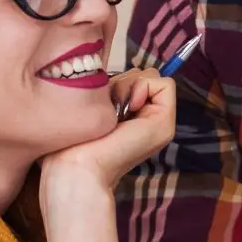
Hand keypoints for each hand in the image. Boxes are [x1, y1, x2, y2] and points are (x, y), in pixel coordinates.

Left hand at [40, 69, 175, 195]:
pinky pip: (165, 83)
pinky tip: (127, 108)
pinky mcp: (165, 123)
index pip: (135, 78)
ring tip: (114, 112)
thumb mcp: (92, 108)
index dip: (119, 81)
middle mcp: (150, 119)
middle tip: (109, 108)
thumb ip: (107, 92)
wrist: (79, 167)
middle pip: (144, 74)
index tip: (104, 101)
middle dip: (123, 81)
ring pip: (153, 76)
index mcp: (133, 118)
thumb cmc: (76, 143)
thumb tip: (112, 77)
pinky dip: (143, 87)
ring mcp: (161, 122)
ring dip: (128, 85)